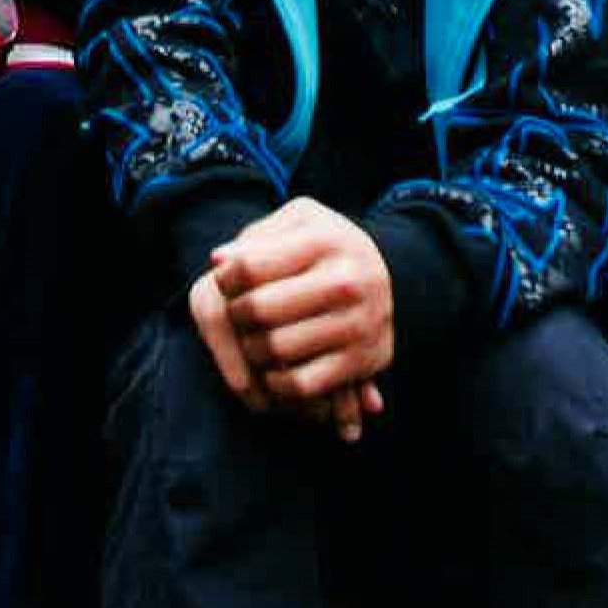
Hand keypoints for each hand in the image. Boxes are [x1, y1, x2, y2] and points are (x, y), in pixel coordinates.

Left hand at [208, 197, 394, 410]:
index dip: (225, 278)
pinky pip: (301, 384)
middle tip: (237, 315)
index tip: (225, 282)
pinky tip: (274, 368)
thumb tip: (218, 260)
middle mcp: (346, 280)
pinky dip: (277, 382)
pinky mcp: (362, 361)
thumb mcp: (298, 223)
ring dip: (252, 350)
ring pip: (276, 350)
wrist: (388, 277)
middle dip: (236, 316)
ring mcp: (358, 323)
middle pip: (259, 310)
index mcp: (324, 240)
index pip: (249, 267)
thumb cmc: (326, 246)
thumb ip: (257, 237)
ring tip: (253, 339)